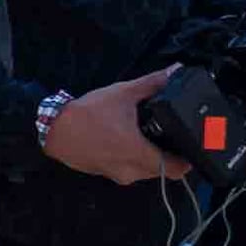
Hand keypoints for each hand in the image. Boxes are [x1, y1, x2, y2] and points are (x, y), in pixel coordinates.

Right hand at [44, 75, 187, 185]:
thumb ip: (152, 84)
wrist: (53, 130)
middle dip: (170, 155)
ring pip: (146, 171)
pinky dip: (135, 158)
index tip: (192, 146)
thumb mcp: (122, 94)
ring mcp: (118, 174)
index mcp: (138, 153)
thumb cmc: (87, 115)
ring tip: (152, 135)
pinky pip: (130, 169)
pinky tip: (130, 139)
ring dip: (152, 157)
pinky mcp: (107, 173)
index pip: (176, 169)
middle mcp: (131, 170)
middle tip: (173, 135)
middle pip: (162, 170)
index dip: (188, 160)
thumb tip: (174, 71)